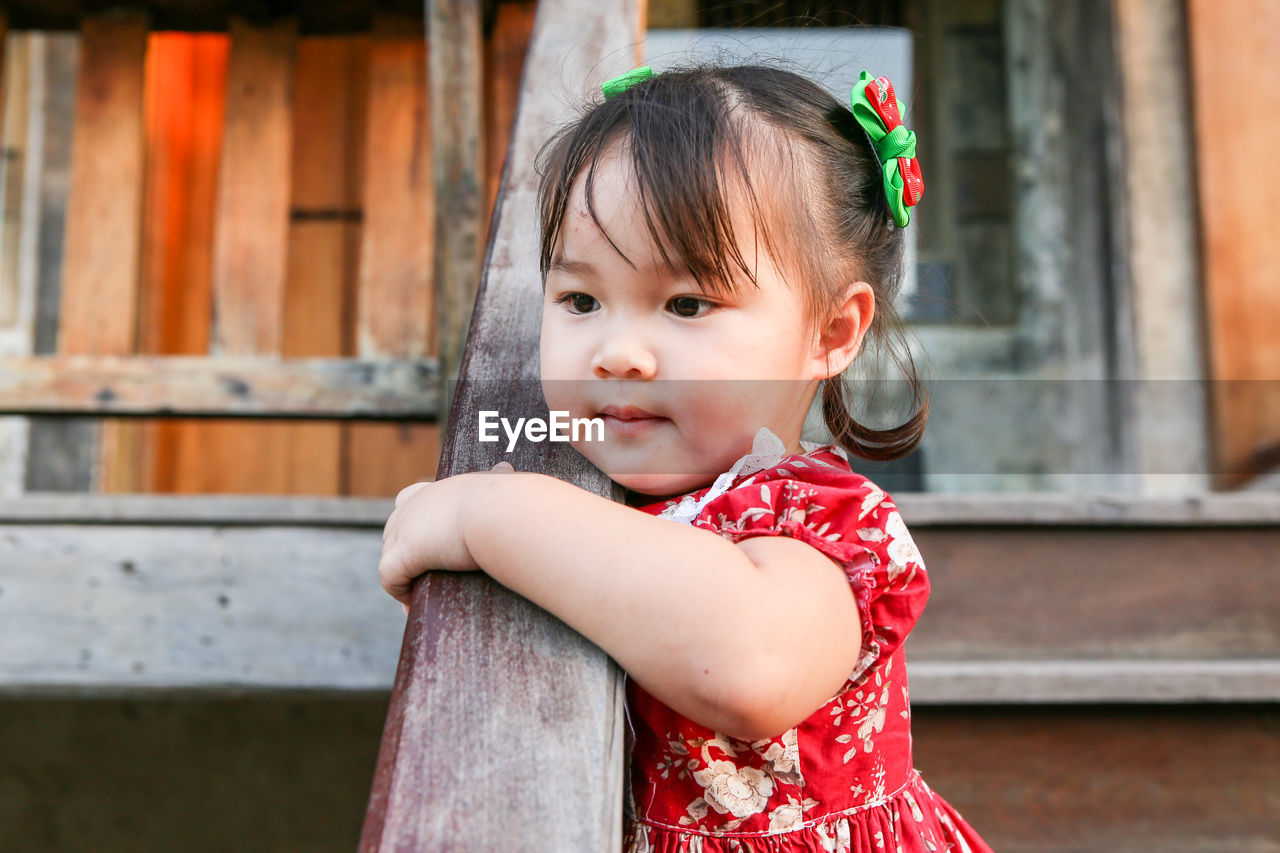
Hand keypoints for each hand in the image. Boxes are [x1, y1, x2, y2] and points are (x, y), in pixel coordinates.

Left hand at [380, 462, 516, 611]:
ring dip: (402, 576)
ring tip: (420, 596)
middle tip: (427, 575)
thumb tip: (506, 468)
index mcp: (431, 492)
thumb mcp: (496, 482)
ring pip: (389, 556)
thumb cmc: (500, 498)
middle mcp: (410, 507)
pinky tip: (412, 605)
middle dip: (405, 554)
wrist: (494, 510)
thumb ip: (497, 477)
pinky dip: (399, 592)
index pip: (408, 502)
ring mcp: (402, 530)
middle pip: (393, 532)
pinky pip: (390, 579)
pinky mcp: (401, 555)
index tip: (431, 541)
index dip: (415, 523)